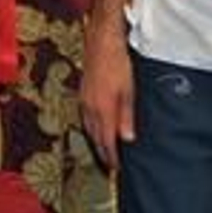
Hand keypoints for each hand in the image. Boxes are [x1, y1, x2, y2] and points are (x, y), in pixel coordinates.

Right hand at [79, 27, 135, 170]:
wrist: (101, 43)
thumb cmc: (118, 64)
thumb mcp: (129, 91)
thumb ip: (126, 116)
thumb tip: (127, 139)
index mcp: (103, 110)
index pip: (106, 141)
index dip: (112, 156)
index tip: (117, 168)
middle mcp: (90, 109)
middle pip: (95, 138)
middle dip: (103, 153)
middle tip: (110, 165)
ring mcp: (84, 101)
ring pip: (89, 129)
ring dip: (97, 142)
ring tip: (104, 151)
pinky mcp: (83, 94)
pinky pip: (86, 118)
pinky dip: (92, 129)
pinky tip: (97, 128)